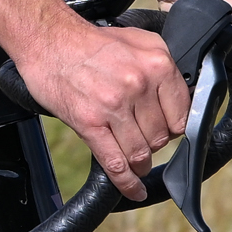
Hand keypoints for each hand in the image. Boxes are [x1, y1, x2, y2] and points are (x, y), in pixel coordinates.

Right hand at [11, 21, 188, 199]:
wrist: (49, 41)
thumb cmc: (90, 43)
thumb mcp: (139, 41)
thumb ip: (161, 67)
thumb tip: (177, 97)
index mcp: (156, 64)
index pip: (181, 113)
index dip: (175, 128)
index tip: (167, 132)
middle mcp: (138, 85)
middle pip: (161, 136)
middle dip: (154, 145)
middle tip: (144, 143)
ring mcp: (114, 106)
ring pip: (140, 152)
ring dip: (140, 165)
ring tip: (137, 166)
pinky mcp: (90, 123)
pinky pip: (115, 162)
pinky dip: (126, 182)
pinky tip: (132, 189)